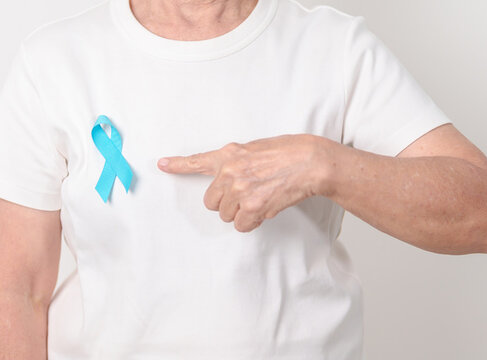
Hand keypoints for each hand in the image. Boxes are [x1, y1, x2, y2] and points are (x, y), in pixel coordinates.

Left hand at [157, 134, 334, 231]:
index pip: (198, 161)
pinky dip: (253, 222)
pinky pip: (242, 225)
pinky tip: (267, 208)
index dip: (178, 165)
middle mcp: (230, 172)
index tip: (163, 165)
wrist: (311, 162)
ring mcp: (240, 191)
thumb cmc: (293, 152)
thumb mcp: (259, 148)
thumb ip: (241, 161)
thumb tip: (235, 176)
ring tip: (263, 198)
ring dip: (242, 213)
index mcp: (231, 155)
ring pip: (227, 215)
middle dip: (228, 203)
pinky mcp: (252, 207)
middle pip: (212, 201)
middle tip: (248, 195)